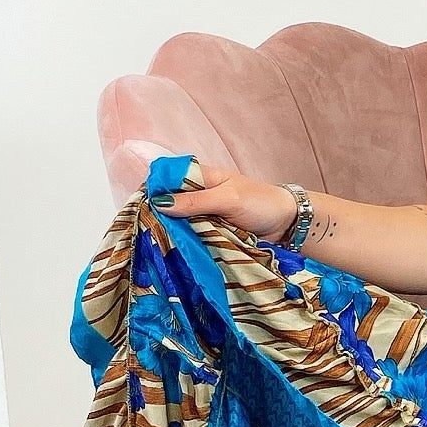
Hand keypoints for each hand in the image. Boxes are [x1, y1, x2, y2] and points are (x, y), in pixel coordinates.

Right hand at [155, 158, 296, 240]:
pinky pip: (190, 235)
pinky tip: (172, 249)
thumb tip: (160, 203)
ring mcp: (203, 214)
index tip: (140, 208)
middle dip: (159, 215)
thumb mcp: (228, 199)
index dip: (152, 191)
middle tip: (146, 231)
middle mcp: (198, 194)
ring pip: (177, 221)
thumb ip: (195, 201)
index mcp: (200, 177)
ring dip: (170, 231)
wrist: (286, 224)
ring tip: (155, 243)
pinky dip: (184, 241)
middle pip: (168, 202)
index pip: (166, 178)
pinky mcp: (209, 232)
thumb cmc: (261, 203)